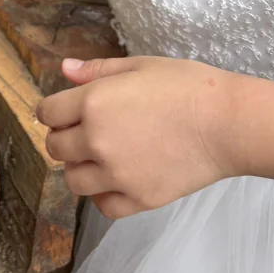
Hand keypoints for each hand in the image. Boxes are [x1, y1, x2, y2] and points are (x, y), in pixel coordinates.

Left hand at [37, 55, 237, 219]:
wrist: (226, 123)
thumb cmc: (185, 85)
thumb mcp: (138, 66)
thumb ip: (97, 70)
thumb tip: (64, 68)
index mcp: (92, 103)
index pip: (47, 113)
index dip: (53, 110)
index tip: (65, 111)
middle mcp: (96, 142)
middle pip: (56, 147)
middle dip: (64, 137)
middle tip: (86, 132)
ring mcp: (116, 175)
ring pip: (74, 180)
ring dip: (81, 168)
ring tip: (102, 157)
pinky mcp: (138, 199)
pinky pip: (103, 206)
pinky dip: (104, 195)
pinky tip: (117, 180)